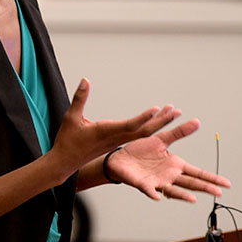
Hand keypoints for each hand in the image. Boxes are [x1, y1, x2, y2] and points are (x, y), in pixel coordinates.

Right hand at [50, 78, 183, 178]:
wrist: (65, 162)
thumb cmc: (67, 140)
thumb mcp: (70, 117)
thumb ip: (79, 98)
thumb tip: (85, 80)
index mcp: (105, 132)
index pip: (129, 125)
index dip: (143, 118)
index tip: (157, 110)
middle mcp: (115, 138)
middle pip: (143, 131)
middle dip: (161, 121)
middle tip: (176, 111)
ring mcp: (117, 142)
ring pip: (142, 134)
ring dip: (159, 124)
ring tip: (172, 113)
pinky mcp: (116, 143)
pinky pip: (137, 136)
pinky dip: (149, 128)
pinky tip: (157, 123)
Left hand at [106, 122, 229, 201]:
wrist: (120, 158)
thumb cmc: (140, 151)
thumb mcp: (161, 139)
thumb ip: (178, 132)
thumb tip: (197, 121)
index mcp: (175, 165)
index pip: (197, 172)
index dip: (212, 178)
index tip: (227, 184)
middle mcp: (169, 176)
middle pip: (190, 183)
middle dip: (204, 187)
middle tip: (218, 193)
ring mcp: (157, 181)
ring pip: (173, 190)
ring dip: (183, 194)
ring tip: (193, 199)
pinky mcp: (142, 184)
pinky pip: (149, 190)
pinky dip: (153, 193)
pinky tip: (158, 196)